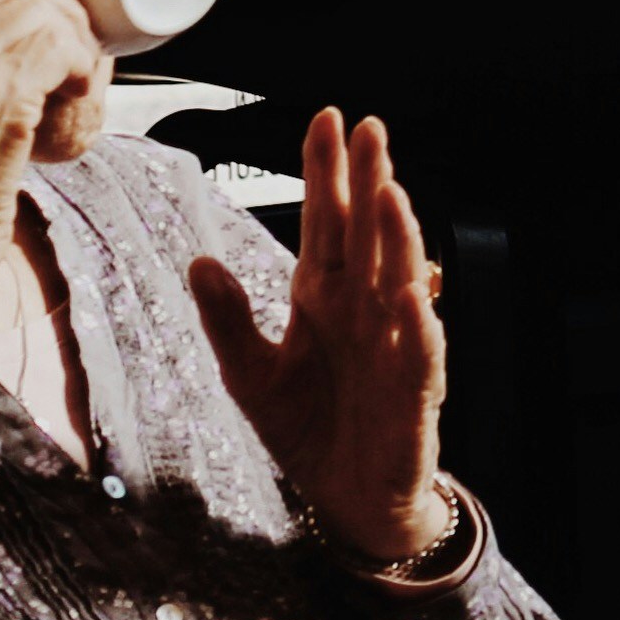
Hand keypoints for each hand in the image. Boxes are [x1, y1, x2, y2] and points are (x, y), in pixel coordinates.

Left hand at [189, 110, 453, 569]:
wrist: (346, 500)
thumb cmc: (307, 428)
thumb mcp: (251, 376)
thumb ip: (228, 320)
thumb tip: (199, 260)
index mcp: (324, 295)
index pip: (326, 221)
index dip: (326, 172)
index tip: (326, 118)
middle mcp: (364, 307)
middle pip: (369, 234)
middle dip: (370, 181)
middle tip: (371, 129)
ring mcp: (393, 344)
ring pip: (400, 278)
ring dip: (398, 237)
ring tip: (389, 194)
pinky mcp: (414, 392)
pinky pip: (420, 353)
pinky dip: (418, 325)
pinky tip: (412, 295)